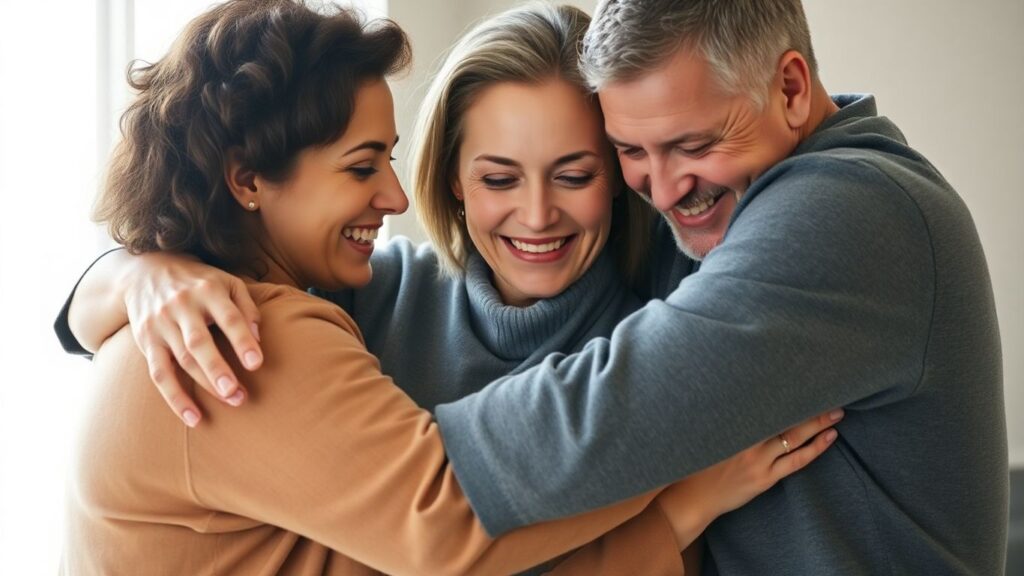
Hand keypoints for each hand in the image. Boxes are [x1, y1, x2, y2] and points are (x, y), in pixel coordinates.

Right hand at [124, 252, 262, 425]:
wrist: (144, 272)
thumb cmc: (198, 282)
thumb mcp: (226, 282)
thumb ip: (246, 306)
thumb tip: (259, 336)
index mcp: (207, 290)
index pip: (227, 317)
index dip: (242, 340)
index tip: (257, 364)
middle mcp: (181, 306)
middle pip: (199, 343)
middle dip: (217, 369)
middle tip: (237, 394)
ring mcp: (161, 324)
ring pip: (181, 360)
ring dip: (204, 386)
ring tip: (231, 402)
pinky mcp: (147, 341)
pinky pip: (159, 374)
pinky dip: (175, 398)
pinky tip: (193, 418)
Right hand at [656, 409, 842, 549]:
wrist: (694, 497)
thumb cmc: (701, 465)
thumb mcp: (713, 435)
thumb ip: (732, 420)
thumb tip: (752, 403)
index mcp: (736, 426)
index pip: (767, 405)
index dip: (787, 393)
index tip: (803, 381)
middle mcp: (748, 440)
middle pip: (785, 418)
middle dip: (809, 406)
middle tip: (830, 393)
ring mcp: (758, 460)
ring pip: (795, 437)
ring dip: (818, 424)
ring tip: (836, 414)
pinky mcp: (765, 478)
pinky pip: (796, 461)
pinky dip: (814, 449)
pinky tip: (828, 438)